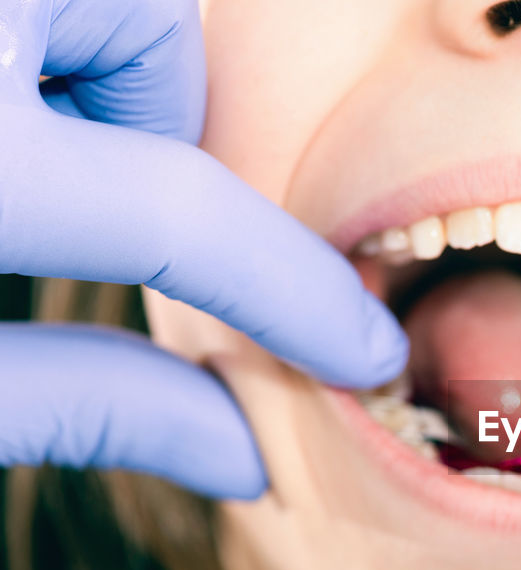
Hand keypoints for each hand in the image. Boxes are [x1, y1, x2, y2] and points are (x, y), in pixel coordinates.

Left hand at [0, 0, 405, 497]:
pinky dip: (32, 26)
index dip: (294, 293)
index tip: (364, 350)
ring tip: (12, 134)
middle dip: (154, 115)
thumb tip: (246, 454)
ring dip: (90, 59)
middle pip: (158, 24)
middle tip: (81, 188)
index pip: (177, 215)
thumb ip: (82, 404)